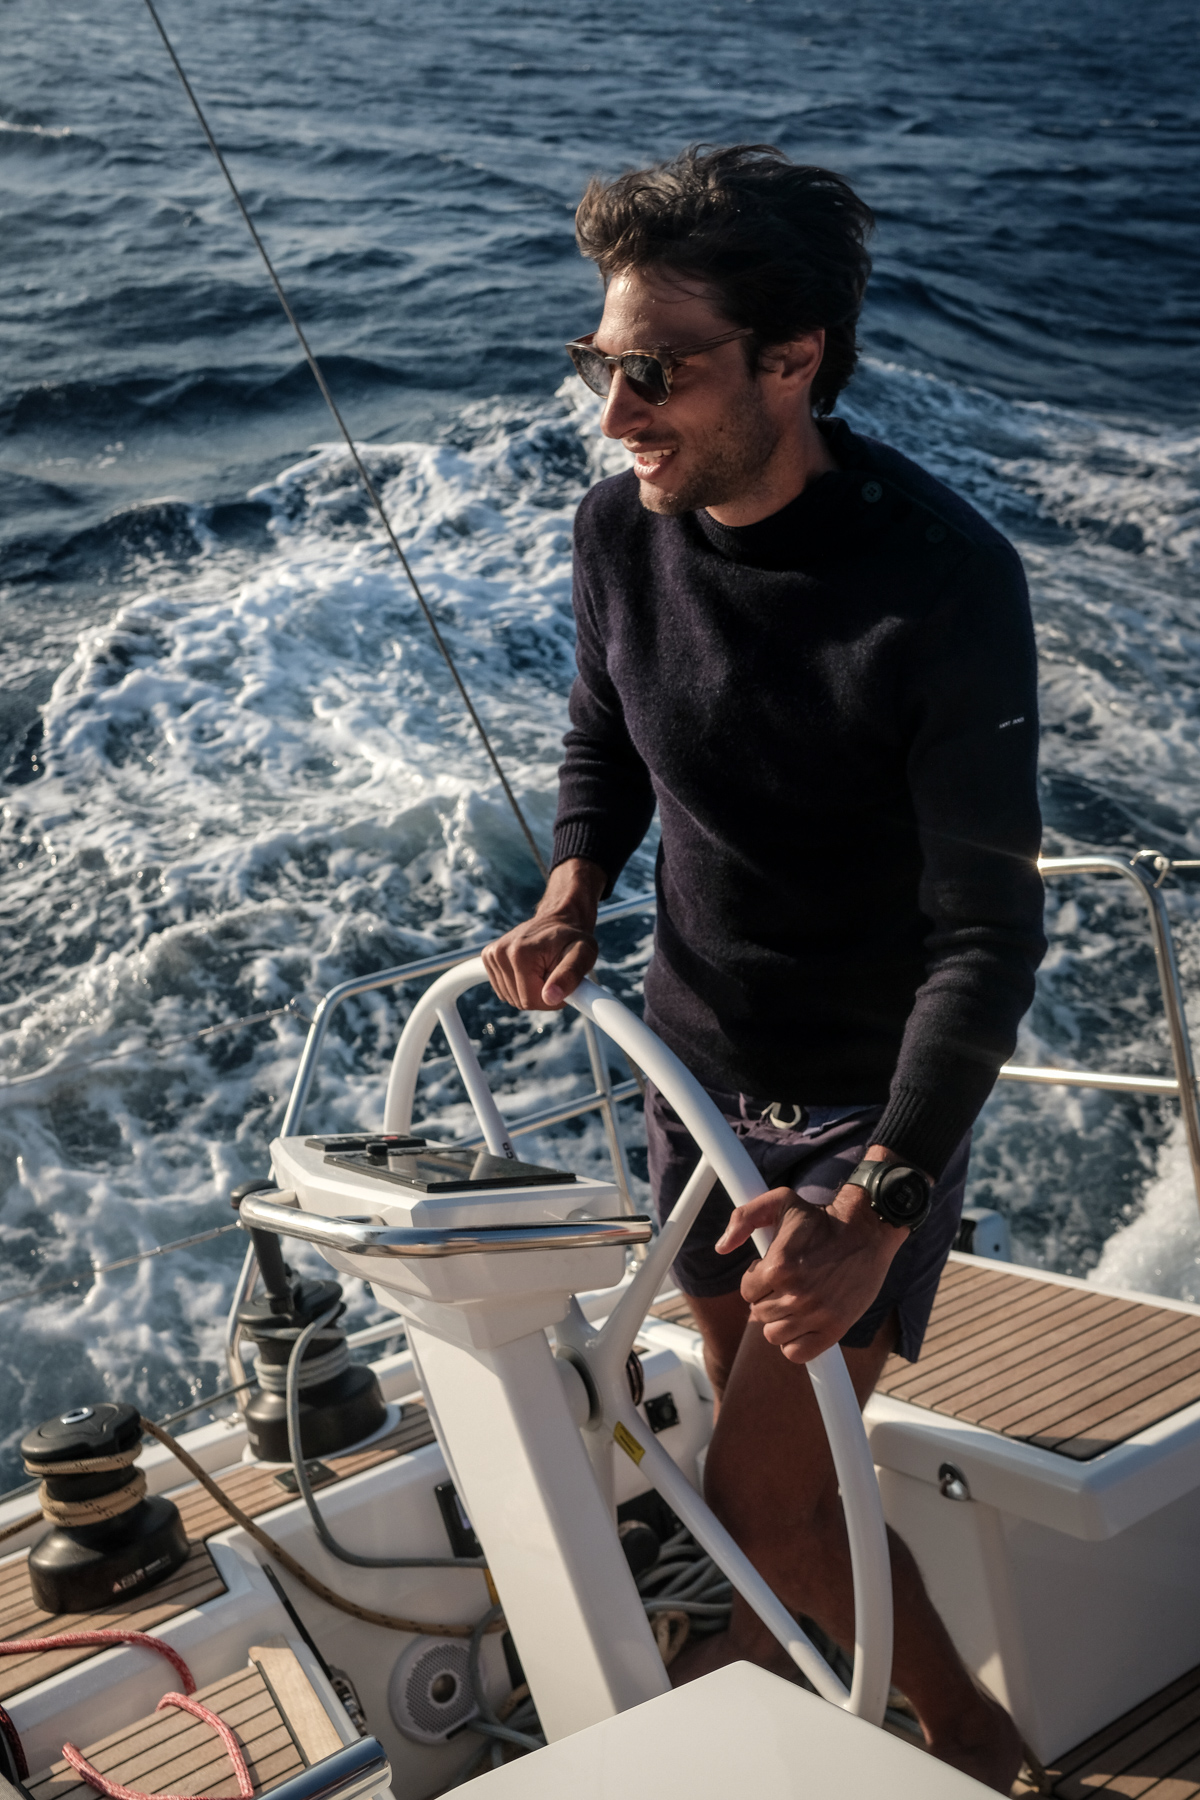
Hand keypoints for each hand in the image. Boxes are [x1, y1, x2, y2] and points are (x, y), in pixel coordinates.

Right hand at [482, 858, 606, 1009]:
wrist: (559, 918)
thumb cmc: (573, 938)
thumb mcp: (583, 954)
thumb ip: (570, 975)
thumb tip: (551, 997)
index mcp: (520, 953)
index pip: (530, 1001)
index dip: (551, 1000)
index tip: (562, 983)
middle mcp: (500, 953)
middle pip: (519, 1001)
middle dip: (541, 994)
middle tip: (554, 974)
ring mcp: (492, 955)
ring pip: (511, 997)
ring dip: (531, 991)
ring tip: (544, 969)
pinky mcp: (489, 957)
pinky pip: (503, 990)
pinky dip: (519, 986)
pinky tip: (531, 969)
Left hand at [715, 1150, 910, 1363]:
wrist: (867, 1230)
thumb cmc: (821, 1217)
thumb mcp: (780, 1202)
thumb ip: (744, 1218)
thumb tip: (721, 1247)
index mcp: (779, 1266)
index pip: (747, 1291)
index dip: (757, 1280)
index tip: (772, 1271)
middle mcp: (796, 1293)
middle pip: (759, 1313)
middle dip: (768, 1298)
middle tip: (786, 1284)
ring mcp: (816, 1313)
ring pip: (774, 1335)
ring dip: (780, 1320)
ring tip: (794, 1303)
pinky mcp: (835, 1328)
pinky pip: (797, 1353)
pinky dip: (795, 1344)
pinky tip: (802, 1324)